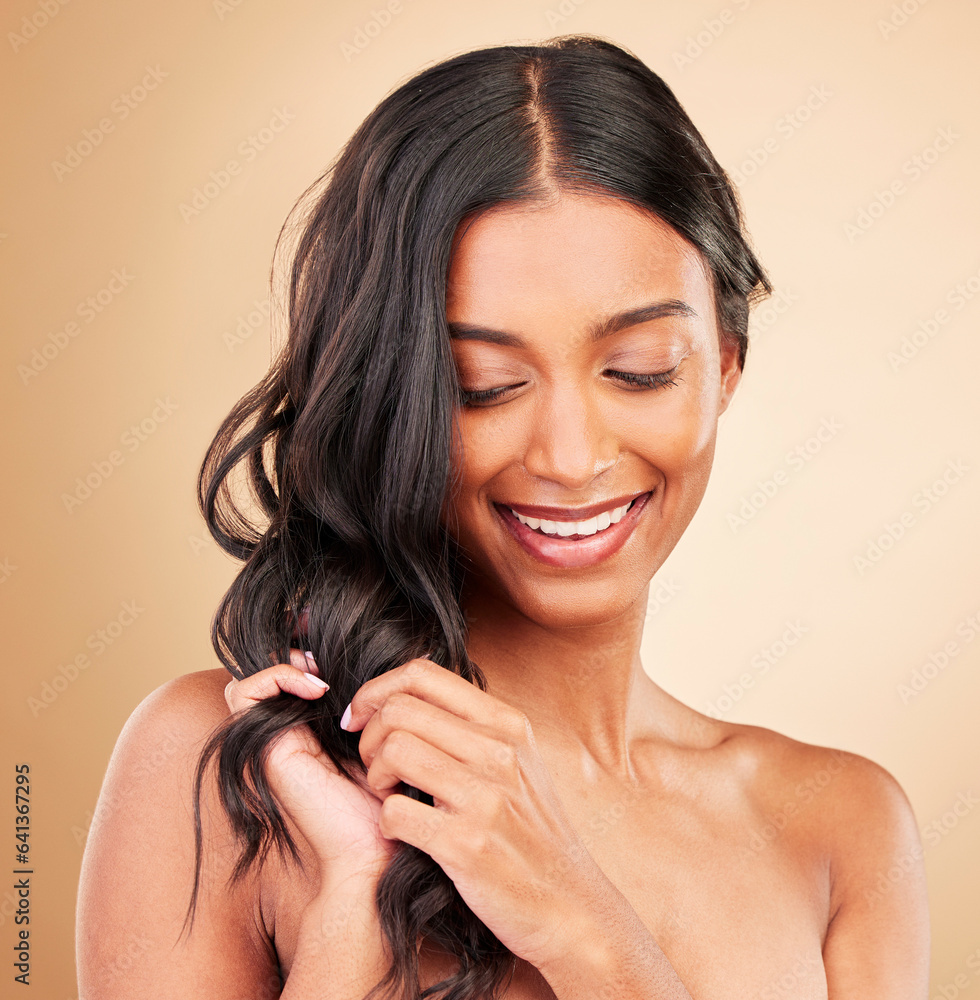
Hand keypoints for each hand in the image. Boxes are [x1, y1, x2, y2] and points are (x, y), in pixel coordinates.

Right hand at [223, 650, 398, 888]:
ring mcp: (268, 745)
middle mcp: (282, 740)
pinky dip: (277, 677)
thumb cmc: (388, 804)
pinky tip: (317, 689)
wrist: (372, 852)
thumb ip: (377, 711)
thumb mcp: (385, 744)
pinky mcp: (263, 749)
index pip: (286, 682)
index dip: (305, 660)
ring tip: (321, 676)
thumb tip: (407, 658)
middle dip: (294, 659)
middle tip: (327, 664)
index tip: (337, 659)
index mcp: (307, 737)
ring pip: (248, 683)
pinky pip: (245, 695)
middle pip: (264, 679)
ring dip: (284, 666)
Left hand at [341, 656, 602, 970]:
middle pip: (399, 709)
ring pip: (393, 750)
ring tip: (387, 794)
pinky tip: (402, 830)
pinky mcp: (466, 845)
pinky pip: (394, 812)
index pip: (421, 673)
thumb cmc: (534, 831)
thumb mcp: (519, 761)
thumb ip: (474, 725)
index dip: (376, 689)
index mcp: (507, 722)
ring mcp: (485, 797)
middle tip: (372, 764)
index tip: (361, 716)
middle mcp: (499, 751)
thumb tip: (411, 693)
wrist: (571, 904)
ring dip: (374, 775)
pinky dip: (385, 820)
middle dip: (369, 736)